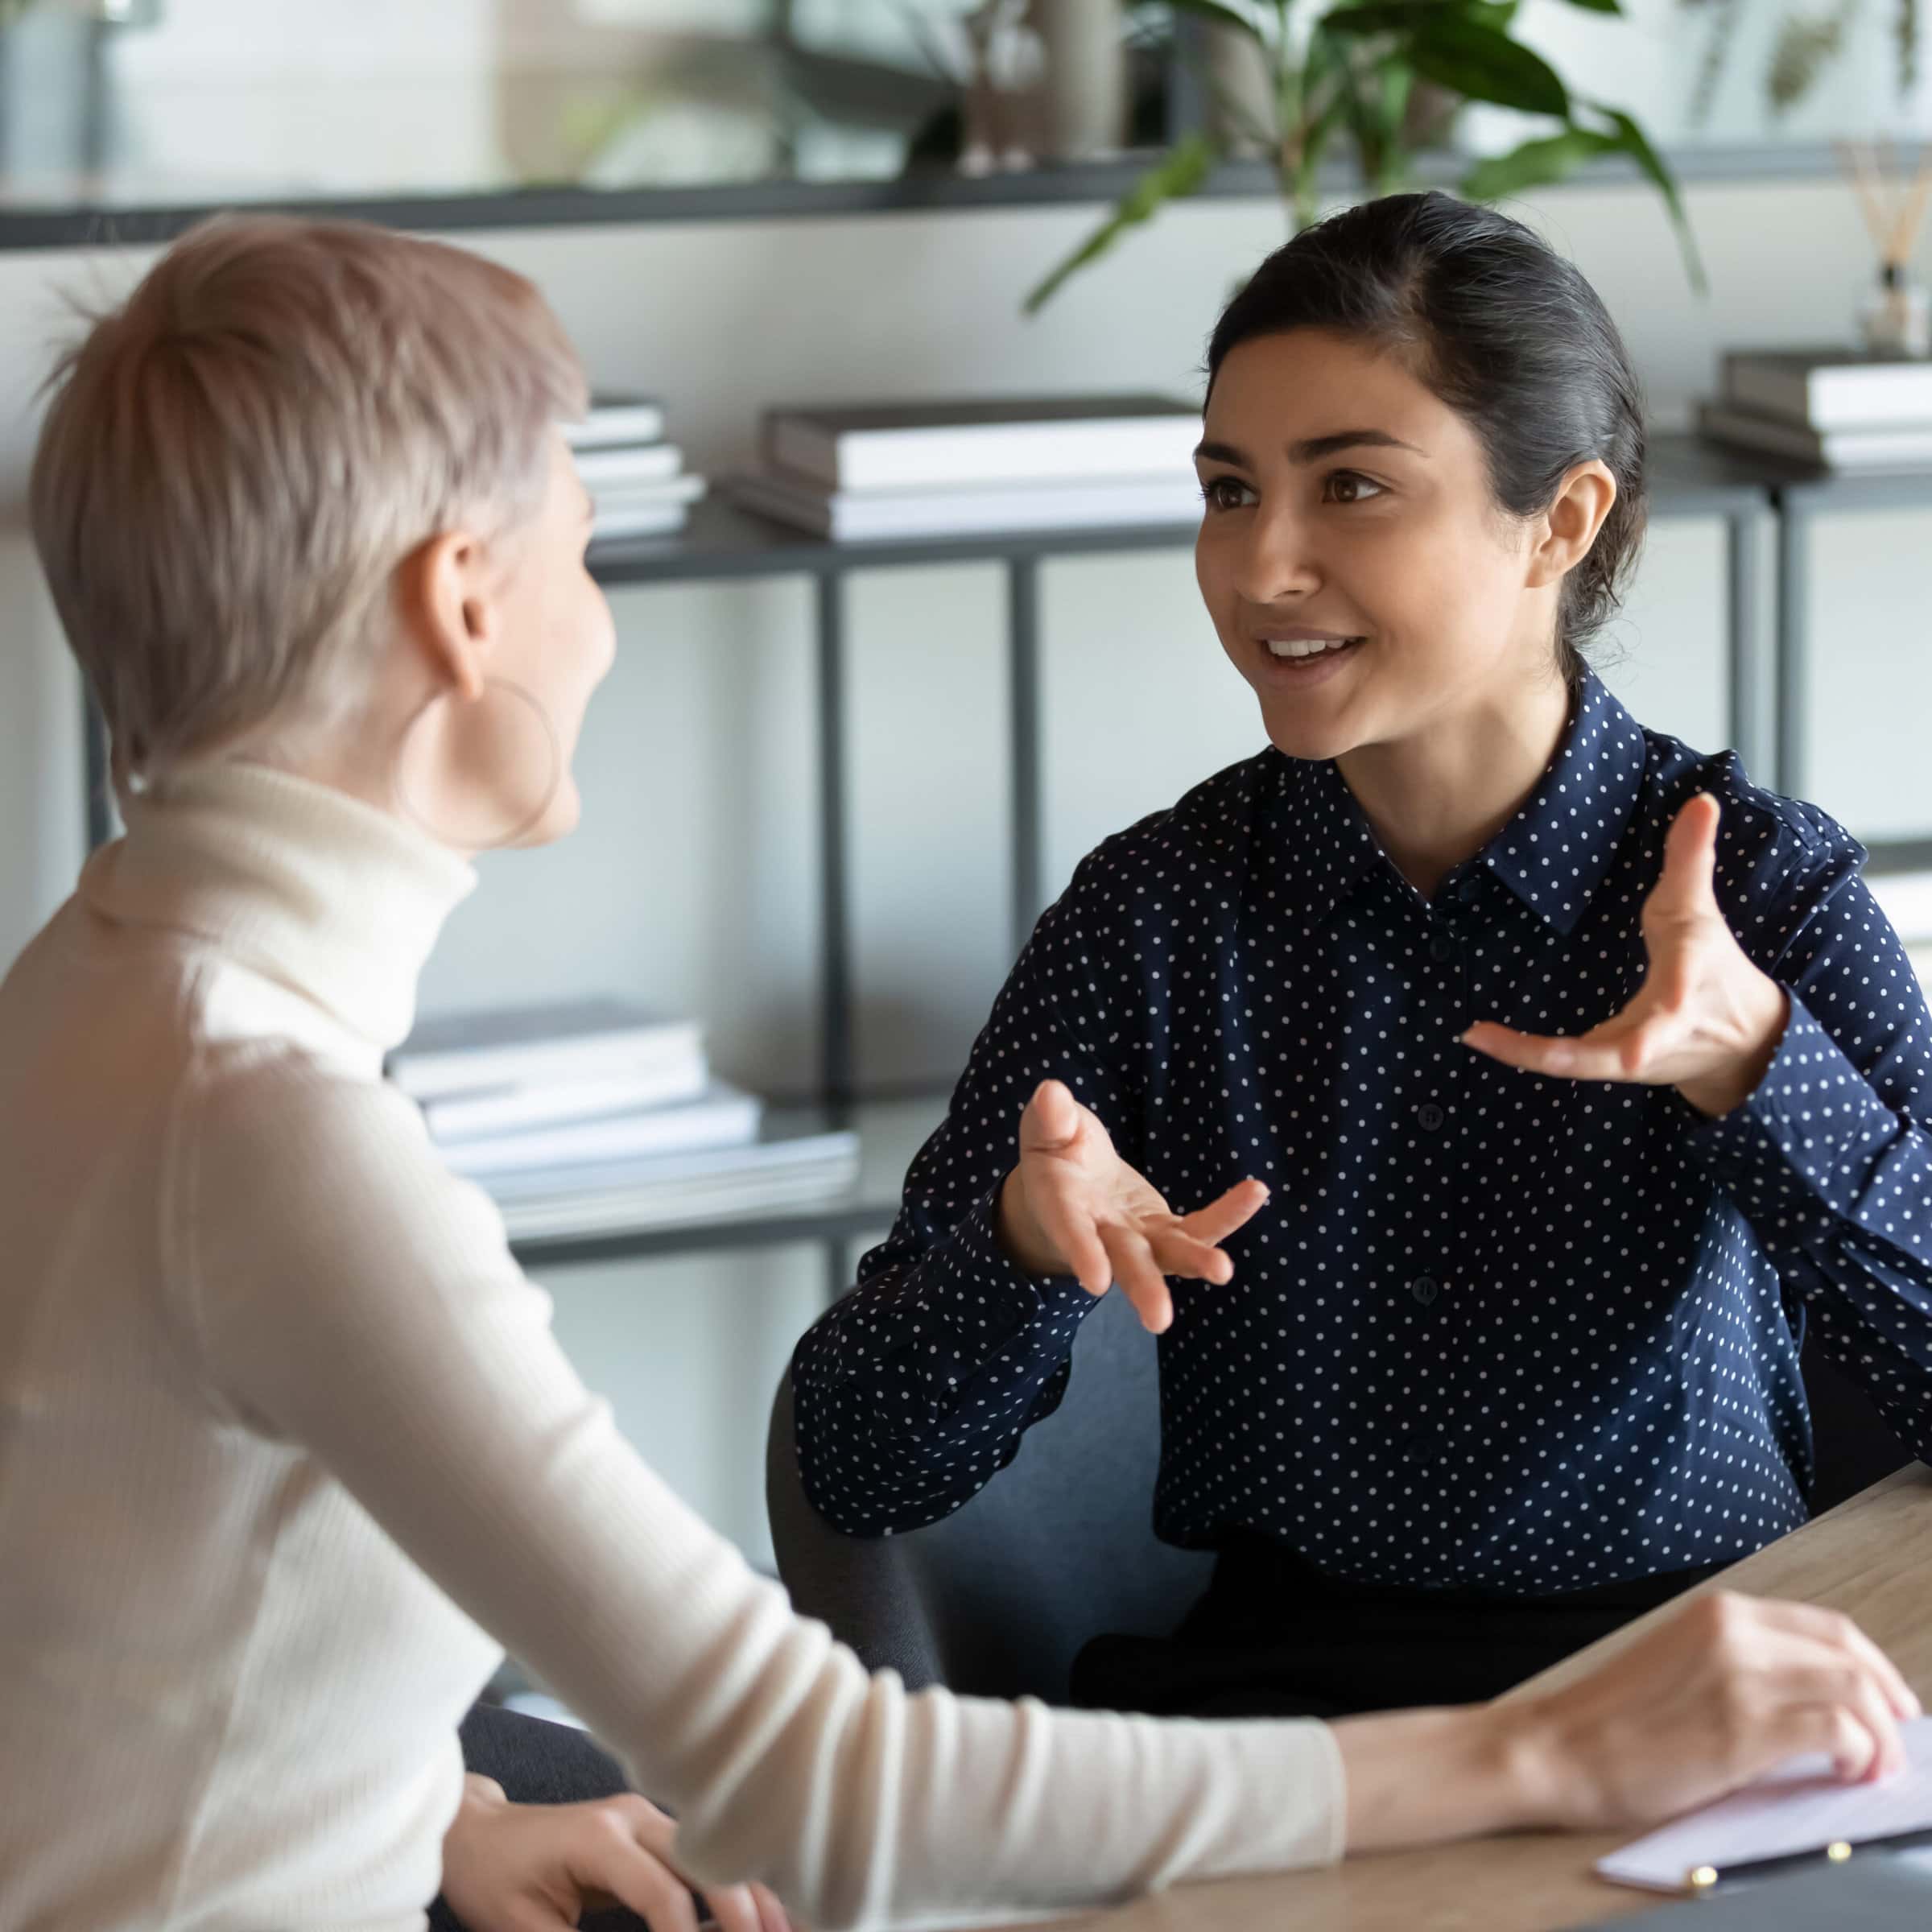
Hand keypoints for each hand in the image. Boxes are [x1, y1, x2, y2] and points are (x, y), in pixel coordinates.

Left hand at [440, 1774, 789, 1931]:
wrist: (474, 1833)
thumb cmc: (493, 1882)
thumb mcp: (522, 1931)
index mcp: (599, 1838)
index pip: (664, 1893)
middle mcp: (632, 1816)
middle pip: (705, 1862)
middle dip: (742, 1913)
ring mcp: (645, 1816)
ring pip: (715, 1855)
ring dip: (751, 1896)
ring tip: (786, 1930)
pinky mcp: (650, 1828)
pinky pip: (702, 1857)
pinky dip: (732, 1885)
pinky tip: (761, 1912)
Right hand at [995, 1077, 1268, 1333]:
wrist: (1072, 1180)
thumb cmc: (1055, 1151)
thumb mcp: (1046, 1130)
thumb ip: (1051, 1119)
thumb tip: (1052, 1093)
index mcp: (1064, 1207)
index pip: (1072, 1232)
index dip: (1083, 1253)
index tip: (1096, 1281)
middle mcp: (1103, 1233)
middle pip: (1125, 1264)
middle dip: (1142, 1288)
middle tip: (1159, 1321)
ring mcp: (1139, 1236)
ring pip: (1170, 1256)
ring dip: (1196, 1263)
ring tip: (1223, 1271)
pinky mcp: (1167, 1230)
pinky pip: (1201, 1227)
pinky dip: (1229, 1214)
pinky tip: (1256, 1192)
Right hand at [1336, 1592, 1921, 1853]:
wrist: (1555, 1749)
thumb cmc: (1609, 1721)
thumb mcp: (1680, 1666)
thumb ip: (1741, 1668)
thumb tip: (1820, 1703)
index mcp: (1717, 1611)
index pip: (1828, 1627)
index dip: (1874, 1669)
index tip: (1891, 1706)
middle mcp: (1732, 1630)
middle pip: (1851, 1655)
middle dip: (1891, 1704)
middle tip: (1896, 1747)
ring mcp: (1739, 1675)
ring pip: (1855, 1691)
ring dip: (1881, 1737)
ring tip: (1871, 1771)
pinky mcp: (1742, 1726)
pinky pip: (1837, 1732)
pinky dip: (1858, 1756)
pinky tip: (1845, 1776)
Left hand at [1462, 793, 1788, 1118]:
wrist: (1742, 1044)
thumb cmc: (1714, 968)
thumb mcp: (1700, 911)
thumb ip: (1692, 857)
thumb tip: (1701, 800)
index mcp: (1686, 989)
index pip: (1677, 994)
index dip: (1659, 1018)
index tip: (1636, 1045)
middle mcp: (1660, 1032)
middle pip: (1626, 1050)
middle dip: (1585, 1054)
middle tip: (1542, 1055)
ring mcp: (1635, 1057)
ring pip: (1582, 1065)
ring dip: (1528, 1054)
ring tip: (1476, 1035)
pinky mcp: (1611, 1066)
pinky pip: (1564, 1064)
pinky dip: (1523, 1054)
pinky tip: (1479, 1037)